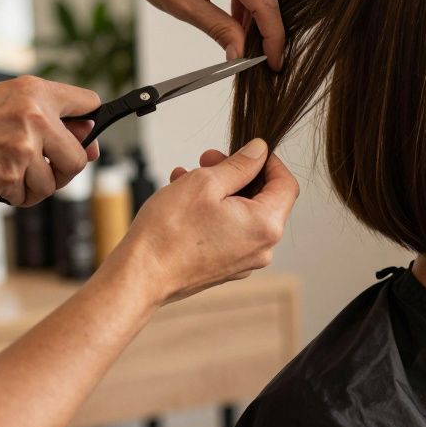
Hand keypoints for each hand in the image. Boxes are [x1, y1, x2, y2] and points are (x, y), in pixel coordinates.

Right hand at [0, 76, 100, 205]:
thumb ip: (49, 117)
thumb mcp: (6, 102)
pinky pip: (30, 196)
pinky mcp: (10, 174)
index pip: (90, 101)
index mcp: (35, 90)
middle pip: (80, 157)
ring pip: (54, 183)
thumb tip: (92, 141)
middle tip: (43, 170)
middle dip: (64, 170)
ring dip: (35, 187)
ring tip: (9, 172)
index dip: (92, 123)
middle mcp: (34, 115)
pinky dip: (15, 195)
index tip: (86, 136)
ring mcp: (24, 146)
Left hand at [105, 0, 283, 68]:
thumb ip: (219, 29)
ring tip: (240, 40)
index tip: (274, 63)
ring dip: (257, 18)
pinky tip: (236, 22)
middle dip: (265, 30)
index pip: (264, 2)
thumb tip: (241, 55)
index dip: (273, 36)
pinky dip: (249, 4)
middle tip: (254, 59)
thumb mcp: (184, 6)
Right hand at [113, 138, 299, 305]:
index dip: (269, 161)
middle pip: (263, 199)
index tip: (250, 150)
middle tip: (208, 159)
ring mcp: (244, 260)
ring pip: (241, 213)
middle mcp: (261, 248)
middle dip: (237, 173)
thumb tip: (259, 151)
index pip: (286, 185)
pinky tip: (184, 198)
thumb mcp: (205, 183)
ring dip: (219, 190)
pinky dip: (212, 211)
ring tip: (187, 176)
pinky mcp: (225, 267)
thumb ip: (240, 164)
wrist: (139, 276)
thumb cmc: (169, 232)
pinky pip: (228, 230)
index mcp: (265, 226)